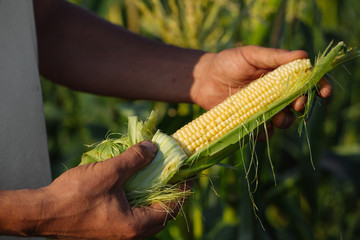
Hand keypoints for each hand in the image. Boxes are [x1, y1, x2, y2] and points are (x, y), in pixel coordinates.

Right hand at [37, 141, 183, 239]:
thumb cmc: (74, 196)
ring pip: (145, 214)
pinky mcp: (108, 229)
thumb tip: (154, 148)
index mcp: (135, 225)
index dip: (182, 190)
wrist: (41, 213)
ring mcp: (118, 233)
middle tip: (172, 174)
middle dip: (169, 193)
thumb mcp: (109, 172)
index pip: (170, 209)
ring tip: (155, 175)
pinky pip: (131, 214)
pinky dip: (138, 199)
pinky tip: (133, 183)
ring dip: (152, 195)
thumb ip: (134, 159)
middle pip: (160, 214)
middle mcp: (130, 235)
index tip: (188, 174)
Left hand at [192, 45, 331, 136]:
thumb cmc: (228, 62)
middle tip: (296, 104)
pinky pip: (264, 133)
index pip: (305, 81)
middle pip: (298, 103)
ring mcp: (263, 110)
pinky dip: (264, 133)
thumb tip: (304, 56)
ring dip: (285, 121)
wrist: (204, 79)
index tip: (324, 91)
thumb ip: (274, 57)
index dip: (318, 85)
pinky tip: (258, 128)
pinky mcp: (250, 122)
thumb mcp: (250, 55)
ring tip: (276, 117)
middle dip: (301, 105)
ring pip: (283, 121)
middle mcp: (275, 94)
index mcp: (279, 75)